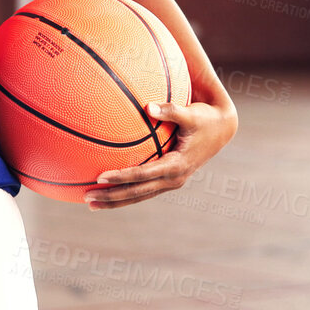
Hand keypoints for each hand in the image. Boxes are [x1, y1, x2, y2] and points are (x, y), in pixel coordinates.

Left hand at [85, 96, 236, 209]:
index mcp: (177, 165)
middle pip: (137, 193)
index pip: (143, 175)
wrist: (221, 130)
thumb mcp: (191, 114)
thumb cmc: (204, 118)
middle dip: (112, 197)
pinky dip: (125, 193)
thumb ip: (171, 110)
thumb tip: (148, 107)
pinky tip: (107, 192)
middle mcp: (173, 179)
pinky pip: (143, 190)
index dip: (121, 177)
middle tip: (87, 196)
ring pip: (139, 196)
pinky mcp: (168, 180)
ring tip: (90, 203)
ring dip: (115, 201)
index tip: (100, 177)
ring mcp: (171, 182)